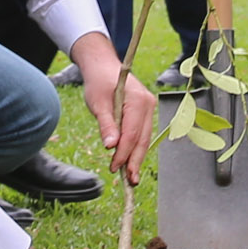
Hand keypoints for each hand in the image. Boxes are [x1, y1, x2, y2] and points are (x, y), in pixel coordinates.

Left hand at [69, 32, 157, 183]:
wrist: (103, 66)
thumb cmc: (99, 82)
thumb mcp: (98, 103)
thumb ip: (106, 125)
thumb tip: (111, 146)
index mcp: (138, 100)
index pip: (132, 134)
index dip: (124, 153)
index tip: (114, 167)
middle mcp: (148, 104)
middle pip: (143, 139)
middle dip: (134, 160)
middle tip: (129, 181)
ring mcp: (149, 108)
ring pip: (144, 138)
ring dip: (136, 157)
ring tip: (130, 176)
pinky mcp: (145, 111)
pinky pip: (142, 133)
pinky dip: (135, 147)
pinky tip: (130, 161)